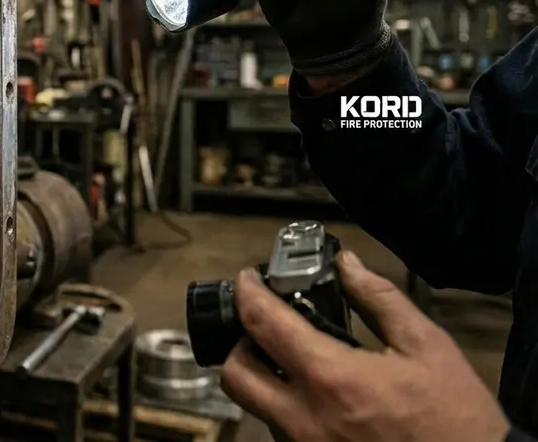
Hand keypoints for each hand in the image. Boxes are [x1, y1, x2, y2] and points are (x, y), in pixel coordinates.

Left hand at [221, 251, 509, 441]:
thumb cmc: (454, 418)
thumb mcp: (427, 347)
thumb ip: (380, 300)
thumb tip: (347, 266)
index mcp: (330, 378)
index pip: (262, 323)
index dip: (247, 292)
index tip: (247, 278)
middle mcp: (302, 417)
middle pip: (236, 373)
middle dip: (241, 343)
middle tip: (265, 326)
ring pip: (255, 406)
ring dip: (265, 379)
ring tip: (296, 361)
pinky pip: (279, 430)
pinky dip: (286, 408)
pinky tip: (320, 398)